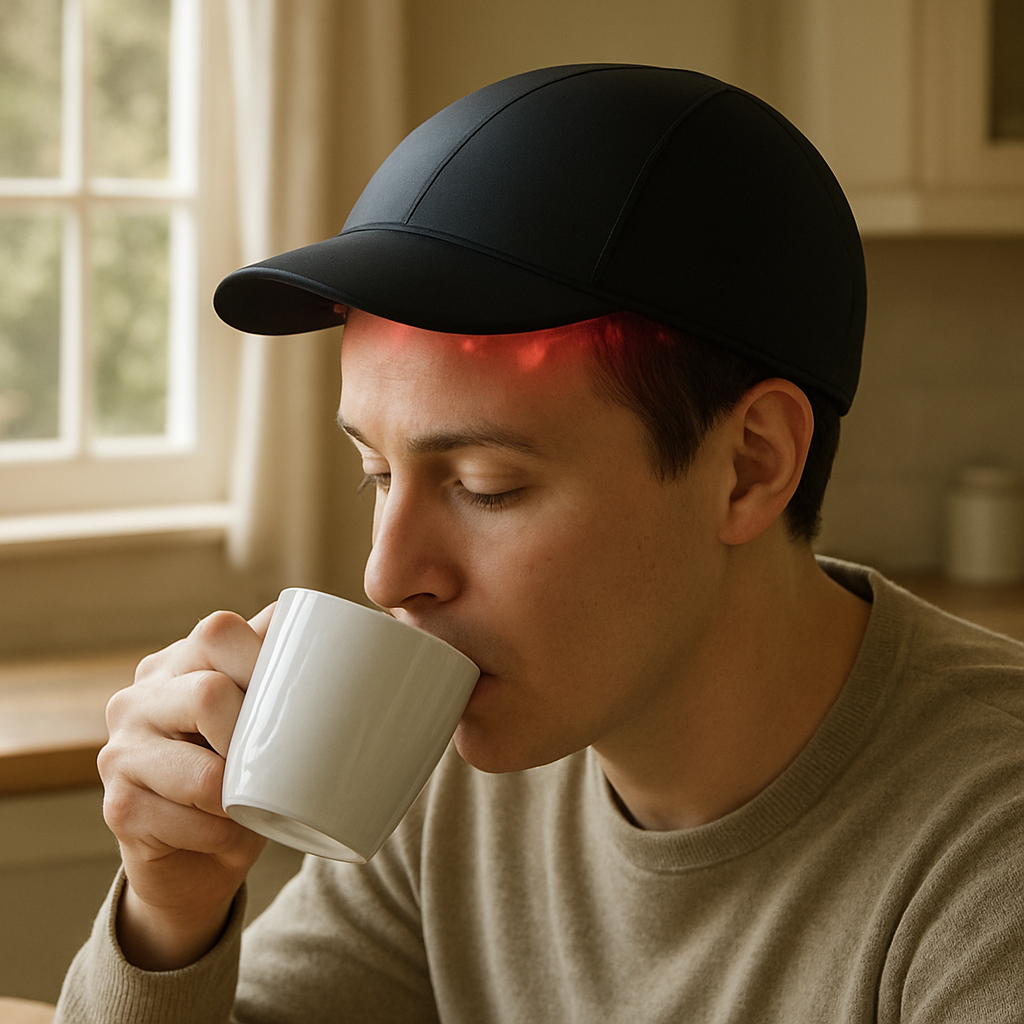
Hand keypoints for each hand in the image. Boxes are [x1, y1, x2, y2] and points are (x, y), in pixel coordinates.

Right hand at [98, 604, 275, 969]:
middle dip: (256, 732)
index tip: (297, 694)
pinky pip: (186, 821)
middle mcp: (139, 696)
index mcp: (177, 661)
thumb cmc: (245, 772)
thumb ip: (290, 668)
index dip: (266, 659)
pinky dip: (224, 835)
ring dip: (242, 796)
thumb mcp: (265, 713)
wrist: (195, 856)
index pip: (220, 631)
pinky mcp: (118, 807)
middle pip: (208, 693)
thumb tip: (377, 627)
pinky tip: (230, 832)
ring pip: (200, 771)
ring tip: (254, 802)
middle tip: (276, 757)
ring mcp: (120, 751)